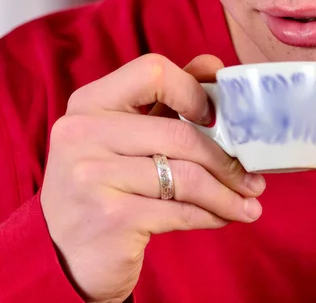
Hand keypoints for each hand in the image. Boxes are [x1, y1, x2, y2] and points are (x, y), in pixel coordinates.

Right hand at [40, 54, 265, 302]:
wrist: (62, 251)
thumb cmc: (105, 180)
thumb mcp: (125, 132)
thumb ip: (165, 96)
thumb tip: (211, 64)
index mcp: (91, 101)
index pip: (152, 72)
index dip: (192, 90)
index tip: (215, 117)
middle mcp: (83, 133)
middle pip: (180, 134)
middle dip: (228, 159)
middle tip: (254, 177)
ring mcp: (92, 176)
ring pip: (186, 177)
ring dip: (228, 192)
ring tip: (251, 202)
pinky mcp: (109, 218)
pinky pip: (180, 211)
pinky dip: (211, 214)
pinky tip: (225, 216)